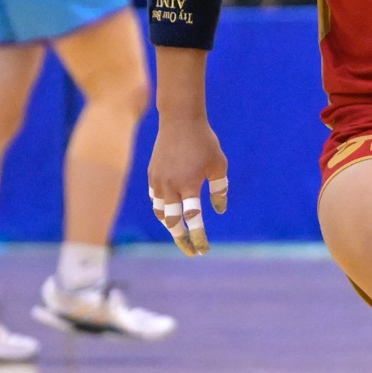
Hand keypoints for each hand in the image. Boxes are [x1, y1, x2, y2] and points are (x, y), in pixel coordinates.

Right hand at [147, 115, 229, 255]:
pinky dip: (161, 208)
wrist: (180, 120)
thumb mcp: (218, 165)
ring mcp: (158, 181)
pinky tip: (169, 211)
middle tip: (190, 250)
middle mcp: (170, 187)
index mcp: (189, 185)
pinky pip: (154, 198)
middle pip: (172, 222)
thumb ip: (219, 190)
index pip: (192, 219)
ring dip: (169, 224)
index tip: (202, 251)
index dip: (198, 237)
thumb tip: (217, 211)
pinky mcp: (152, 175)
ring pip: (159, 212)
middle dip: (181, 239)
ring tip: (180, 232)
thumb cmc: (204, 142)